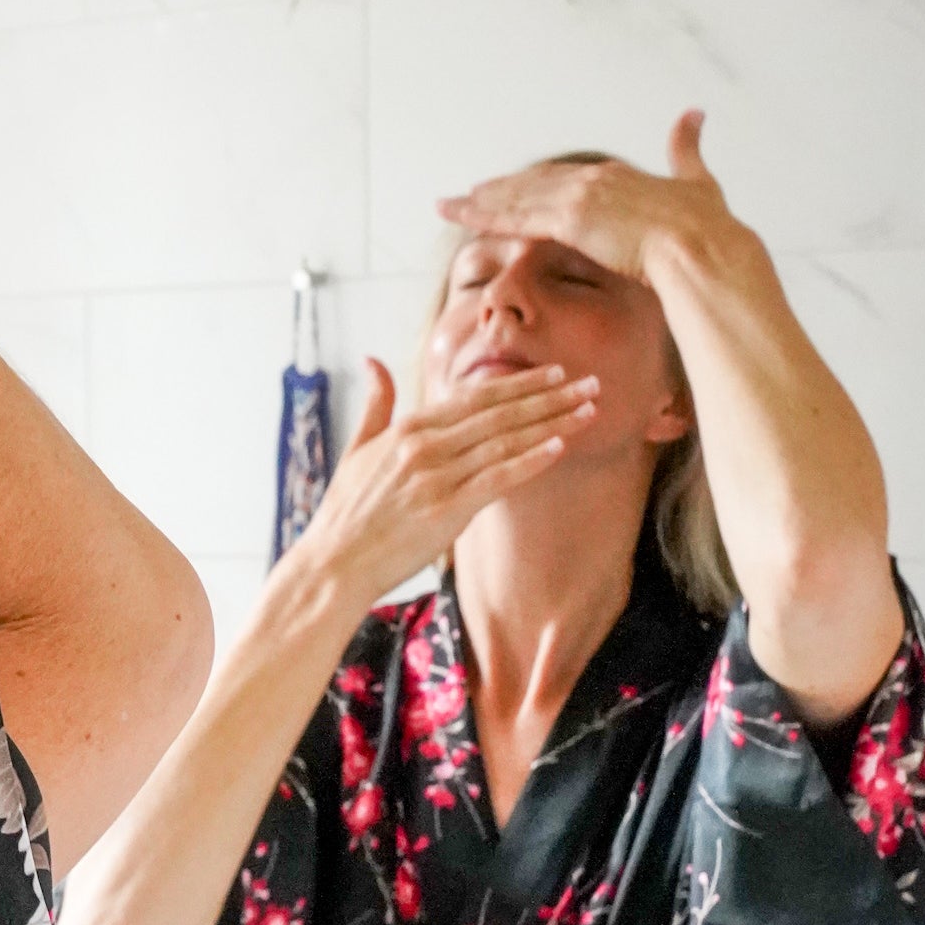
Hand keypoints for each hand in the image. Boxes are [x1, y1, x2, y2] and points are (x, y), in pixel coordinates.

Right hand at [296, 359, 596, 604]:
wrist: (333, 564)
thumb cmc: (345, 512)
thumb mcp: (356, 449)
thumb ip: (376, 404)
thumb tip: (372, 361)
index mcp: (408, 428)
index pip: (476, 397)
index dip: (520, 383)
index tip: (556, 373)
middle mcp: (425, 446)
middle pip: (500, 413)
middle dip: (550, 396)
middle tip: (592, 383)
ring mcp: (436, 477)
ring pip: (506, 441)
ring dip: (552, 423)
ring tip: (588, 411)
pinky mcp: (445, 510)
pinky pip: (497, 479)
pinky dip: (530, 461)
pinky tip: (559, 447)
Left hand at [436, 111, 743, 284]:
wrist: (703, 245)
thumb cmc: (706, 225)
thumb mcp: (698, 180)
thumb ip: (687, 148)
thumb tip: (695, 112)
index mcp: (615, 177)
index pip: (559, 181)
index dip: (530, 185)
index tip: (507, 188)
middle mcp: (591, 181)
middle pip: (530, 186)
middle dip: (495, 191)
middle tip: (463, 195)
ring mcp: (579, 199)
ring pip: (516, 200)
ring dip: (478, 204)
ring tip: (448, 206)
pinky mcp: (571, 221)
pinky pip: (518, 220)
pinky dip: (487, 217)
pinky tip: (462, 218)